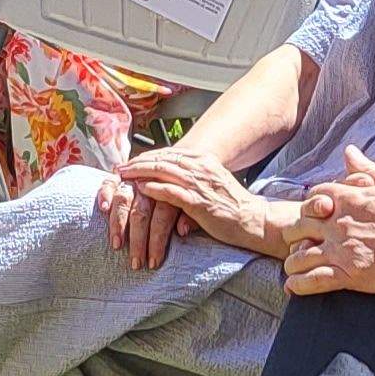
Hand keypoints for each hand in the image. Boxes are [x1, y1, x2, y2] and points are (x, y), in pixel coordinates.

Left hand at [119, 146, 288, 254]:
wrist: (254, 221)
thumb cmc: (232, 206)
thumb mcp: (211, 184)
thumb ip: (192, 178)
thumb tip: (170, 179)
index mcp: (204, 161)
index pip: (168, 154)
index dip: (147, 157)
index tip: (131, 162)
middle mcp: (201, 168)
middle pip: (162, 160)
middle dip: (138, 163)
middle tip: (120, 169)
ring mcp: (200, 184)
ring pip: (163, 172)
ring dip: (140, 173)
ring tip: (124, 177)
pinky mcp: (199, 202)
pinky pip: (172, 192)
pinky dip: (155, 189)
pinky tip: (142, 190)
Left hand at [282, 152, 374, 296]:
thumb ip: (366, 171)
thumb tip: (349, 152)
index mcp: (348, 197)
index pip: (311, 200)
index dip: (309, 212)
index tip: (315, 222)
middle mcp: (339, 221)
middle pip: (297, 227)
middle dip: (295, 238)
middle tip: (300, 249)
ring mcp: (343, 248)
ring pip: (298, 257)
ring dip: (294, 265)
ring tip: (295, 272)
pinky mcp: (352, 274)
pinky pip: (311, 281)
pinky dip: (298, 286)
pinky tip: (295, 290)